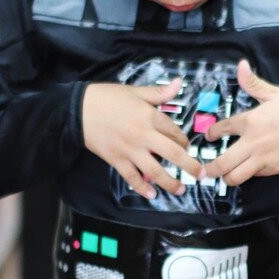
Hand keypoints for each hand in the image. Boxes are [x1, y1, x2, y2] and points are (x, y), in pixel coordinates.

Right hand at [82, 77, 203, 199]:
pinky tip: (152, 195)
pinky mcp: (116, 160)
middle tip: (200, 174)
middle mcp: (143, 135)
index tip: (187, 147)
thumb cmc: (107, 97)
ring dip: (170, 182)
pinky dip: (142, 189)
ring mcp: (130, 150)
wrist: (78, 109)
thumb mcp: (135, 91)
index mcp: (150, 116)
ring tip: (180, 189)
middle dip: (189, 166)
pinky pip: (132, 178)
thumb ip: (159, 92)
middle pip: (172, 154)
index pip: (175, 132)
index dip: (184, 142)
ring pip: (155, 171)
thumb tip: (179, 83)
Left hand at [200, 59, 278, 185]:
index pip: (222, 129)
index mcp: (249, 121)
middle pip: (222, 162)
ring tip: (225, 175)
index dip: (212, 134)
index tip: (209, 137)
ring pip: (235, 176)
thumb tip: (241, 65)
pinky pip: (253, 176)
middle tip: (207, 170)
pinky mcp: (271, 169)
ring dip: (227, 177)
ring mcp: (261, 158)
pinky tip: (247, 170)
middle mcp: (251, 142)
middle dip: (211, 168)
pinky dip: (248, 175)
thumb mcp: (273, 93)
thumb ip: (254, 83)